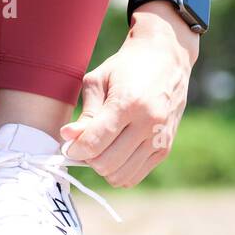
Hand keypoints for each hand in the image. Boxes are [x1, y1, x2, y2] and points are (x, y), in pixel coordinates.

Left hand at [60, 2, 198, 186]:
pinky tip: (114, 153)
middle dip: (87, 158)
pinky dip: (119, 171)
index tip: (68, 145)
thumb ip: (85, 113)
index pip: (94, 143)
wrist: (167, 58)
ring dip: (103, 167)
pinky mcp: (165, 148)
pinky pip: (135, 176)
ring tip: (100, 148)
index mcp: (128, 104)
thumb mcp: (98, 81)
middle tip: (84, 144)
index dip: (74, 149)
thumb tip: (67, 137)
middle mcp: (148, 123)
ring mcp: (159, 138)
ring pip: (120, 175)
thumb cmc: (126, 67)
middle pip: (105, 163)